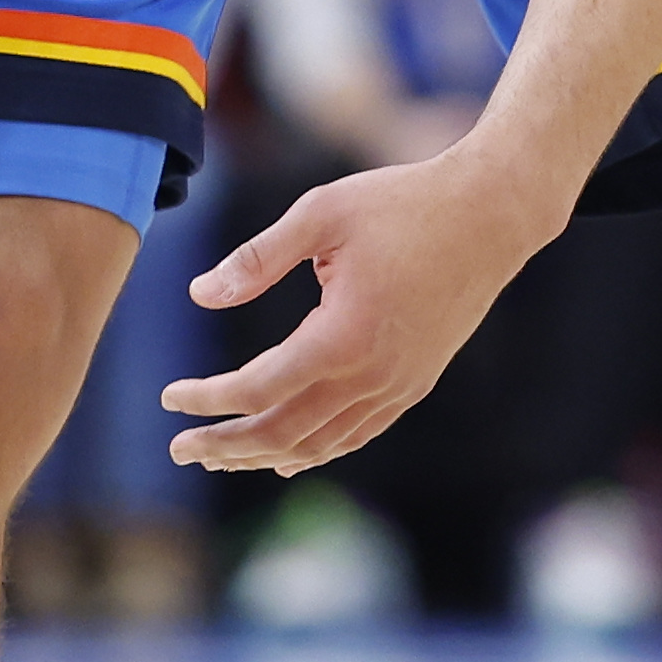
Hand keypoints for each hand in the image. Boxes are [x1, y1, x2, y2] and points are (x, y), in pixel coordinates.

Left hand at [163, 144, 555, 472]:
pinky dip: (315, 450)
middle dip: (226, 445)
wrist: (492, 215)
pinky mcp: (416, 383)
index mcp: (343, 335)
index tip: (169, 396)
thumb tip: (200, 294)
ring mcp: (399, 386)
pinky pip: (356, 434)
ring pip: (321, 444)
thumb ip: (259, 257)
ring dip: (265, 455)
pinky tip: (287, 455)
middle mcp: (373, 375)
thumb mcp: (323, 212)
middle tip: (180, 448)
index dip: (208, 399)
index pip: (259, 389)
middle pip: (284, 433)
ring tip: (220, 457)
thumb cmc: (405, 204)